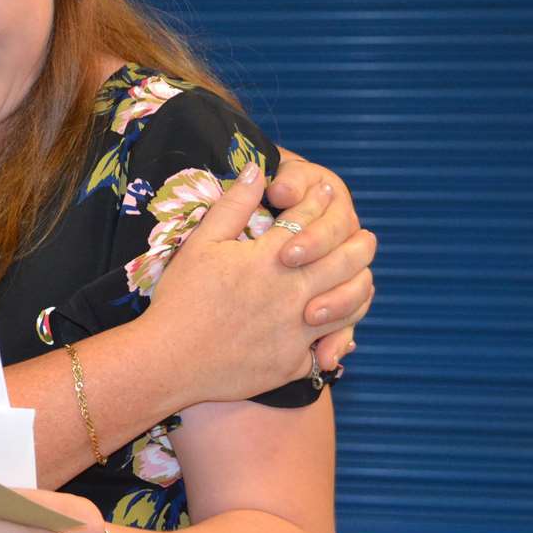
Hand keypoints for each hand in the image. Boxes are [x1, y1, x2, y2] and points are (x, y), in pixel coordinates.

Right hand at [147, 165, 372, 401]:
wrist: (169, 360)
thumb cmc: (180, 299)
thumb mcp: (200, 244)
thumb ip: (233, 206)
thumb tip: (257, 170)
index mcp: (269, 259)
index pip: (308, 220)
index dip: (319, 201)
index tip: (327, 192)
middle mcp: (292, 293)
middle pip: (344, 260)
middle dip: (358, 241)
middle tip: (363, 234)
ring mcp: (296, 331)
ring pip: (350, 303)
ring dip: (360, 284)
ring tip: (360, 273)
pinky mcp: (293, 363)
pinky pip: (330, 345)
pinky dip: (342, 333)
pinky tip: (342, 322)